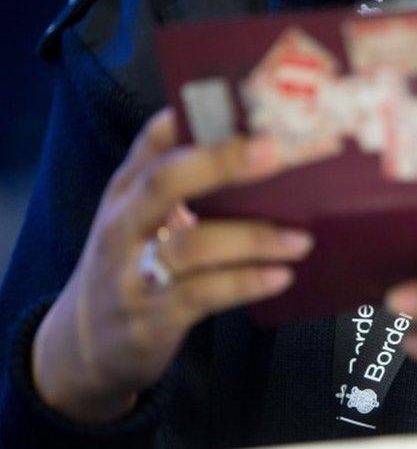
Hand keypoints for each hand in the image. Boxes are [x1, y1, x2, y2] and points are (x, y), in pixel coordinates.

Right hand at [32, 109, 314, 423]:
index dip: (195, 116)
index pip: (154, 140)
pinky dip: (245, 282)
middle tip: (277, 151)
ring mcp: (133, 272)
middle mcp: (124, 224)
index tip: (243, 100)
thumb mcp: (141, 218)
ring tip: (301, 238)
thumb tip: (258, 146)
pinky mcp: (152, 318)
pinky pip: (202, 294)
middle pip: (166, 181)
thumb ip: (185, 184)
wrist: (82, 348)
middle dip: (222, 161)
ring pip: (192, 245)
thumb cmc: (132, 265)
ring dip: (253, 238)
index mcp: (127, 190)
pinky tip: (280, 276)